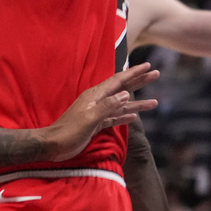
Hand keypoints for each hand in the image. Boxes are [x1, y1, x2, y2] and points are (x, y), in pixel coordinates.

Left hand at [42, 62, 158, 161]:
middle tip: (156, 74)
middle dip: (139, 81)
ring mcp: (97, 113)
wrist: (54, 144)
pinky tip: (135, 116)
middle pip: (122, 89)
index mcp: (95, 96)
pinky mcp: (97, 124)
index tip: (147, 66)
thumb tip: (126, 94)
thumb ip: (107, 106)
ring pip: (121, 105)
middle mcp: (97, 101)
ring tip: (155, 101)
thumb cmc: (70, 131)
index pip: (118, 81)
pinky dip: (125, 116)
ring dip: (137, 102)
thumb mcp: (89, 118)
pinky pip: (115, 117)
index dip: (133, 73)